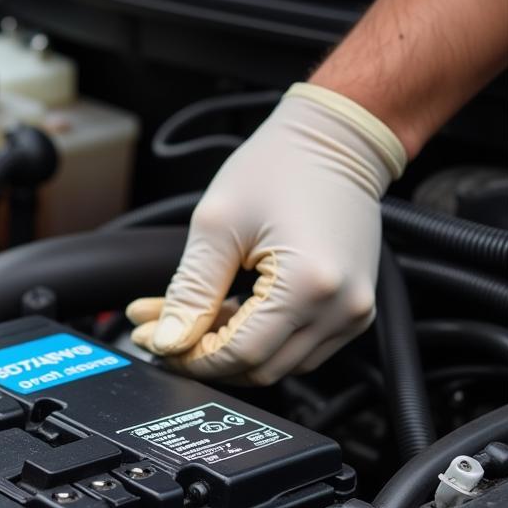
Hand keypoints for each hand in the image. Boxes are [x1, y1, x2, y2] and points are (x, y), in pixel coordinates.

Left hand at [128, 83, 405, 383]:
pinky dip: (257, 338)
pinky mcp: (351, 310)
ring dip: (227, 351)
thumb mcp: (216, 225)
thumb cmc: (280, 165)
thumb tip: (168, 341)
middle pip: (259, 368)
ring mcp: (352, 313)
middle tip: (163, 332)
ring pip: (277, 364)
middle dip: (203, 356)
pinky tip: (224, 313)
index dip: (191, 357)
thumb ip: (190, 291)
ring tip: (191, 318)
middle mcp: (340, 308)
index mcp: (308, 285)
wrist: (335, 138)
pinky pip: (297, 347)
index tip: (156, 343)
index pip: (239, 354)